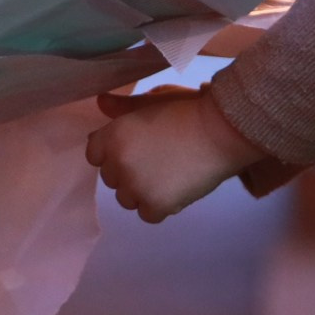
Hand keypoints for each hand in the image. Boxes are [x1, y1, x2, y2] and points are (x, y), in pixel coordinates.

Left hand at [85, 87, 261, 222]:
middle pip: (111, 178)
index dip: (113, 153)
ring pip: (127, 199)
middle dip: (129, 172)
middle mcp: (118, 163)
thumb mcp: (152, 100)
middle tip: (156, 159)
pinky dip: (160, 206)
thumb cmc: (187, 110)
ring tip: (168, 174)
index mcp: (112, 136)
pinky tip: (175, 188)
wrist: (219, 131)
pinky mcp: (155, 206)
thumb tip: (100, 102)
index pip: (94, 155)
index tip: (135, 148)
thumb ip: (123, 106)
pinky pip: (147, 214)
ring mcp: (135, 187)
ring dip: (143, 191)